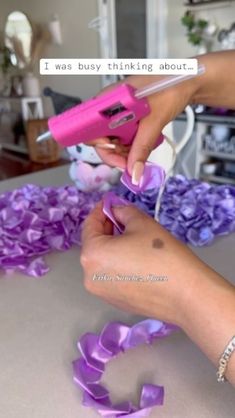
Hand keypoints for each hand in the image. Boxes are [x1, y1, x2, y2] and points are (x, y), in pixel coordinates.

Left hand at [80, 201, 207, 326]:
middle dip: (108, 229)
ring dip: (113, 247)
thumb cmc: (162, 255)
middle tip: (125, 219)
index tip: (110, 202)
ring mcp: (102, 292)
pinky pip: (111, 277)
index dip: (100, 211)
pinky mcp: (116, 302)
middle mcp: (90, 276)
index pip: (90, 226)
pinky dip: (119, 265)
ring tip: (134, 240)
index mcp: (92, 254)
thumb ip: (123, 212)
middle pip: (94, 245)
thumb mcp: (142, 223)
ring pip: (103, 262)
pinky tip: (138, 260)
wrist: (186, 294)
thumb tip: (116, 210)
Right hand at [90, 72, 196, 183]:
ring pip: (113, 140)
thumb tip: (134, 172)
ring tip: (142, 152)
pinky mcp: (128, 117)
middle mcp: (109, 106)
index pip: (89, 129)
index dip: (100, 146)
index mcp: (107, 100)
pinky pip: (124, 137)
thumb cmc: (171, 87)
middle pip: (101, 138)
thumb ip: (141, 149)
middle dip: (116, 153)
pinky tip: (145, 144)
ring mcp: (118, 112)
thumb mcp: (153, 122)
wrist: (189, 80)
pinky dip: (133, 145)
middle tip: (132, 162)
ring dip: (127, 151)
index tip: (116, 156)